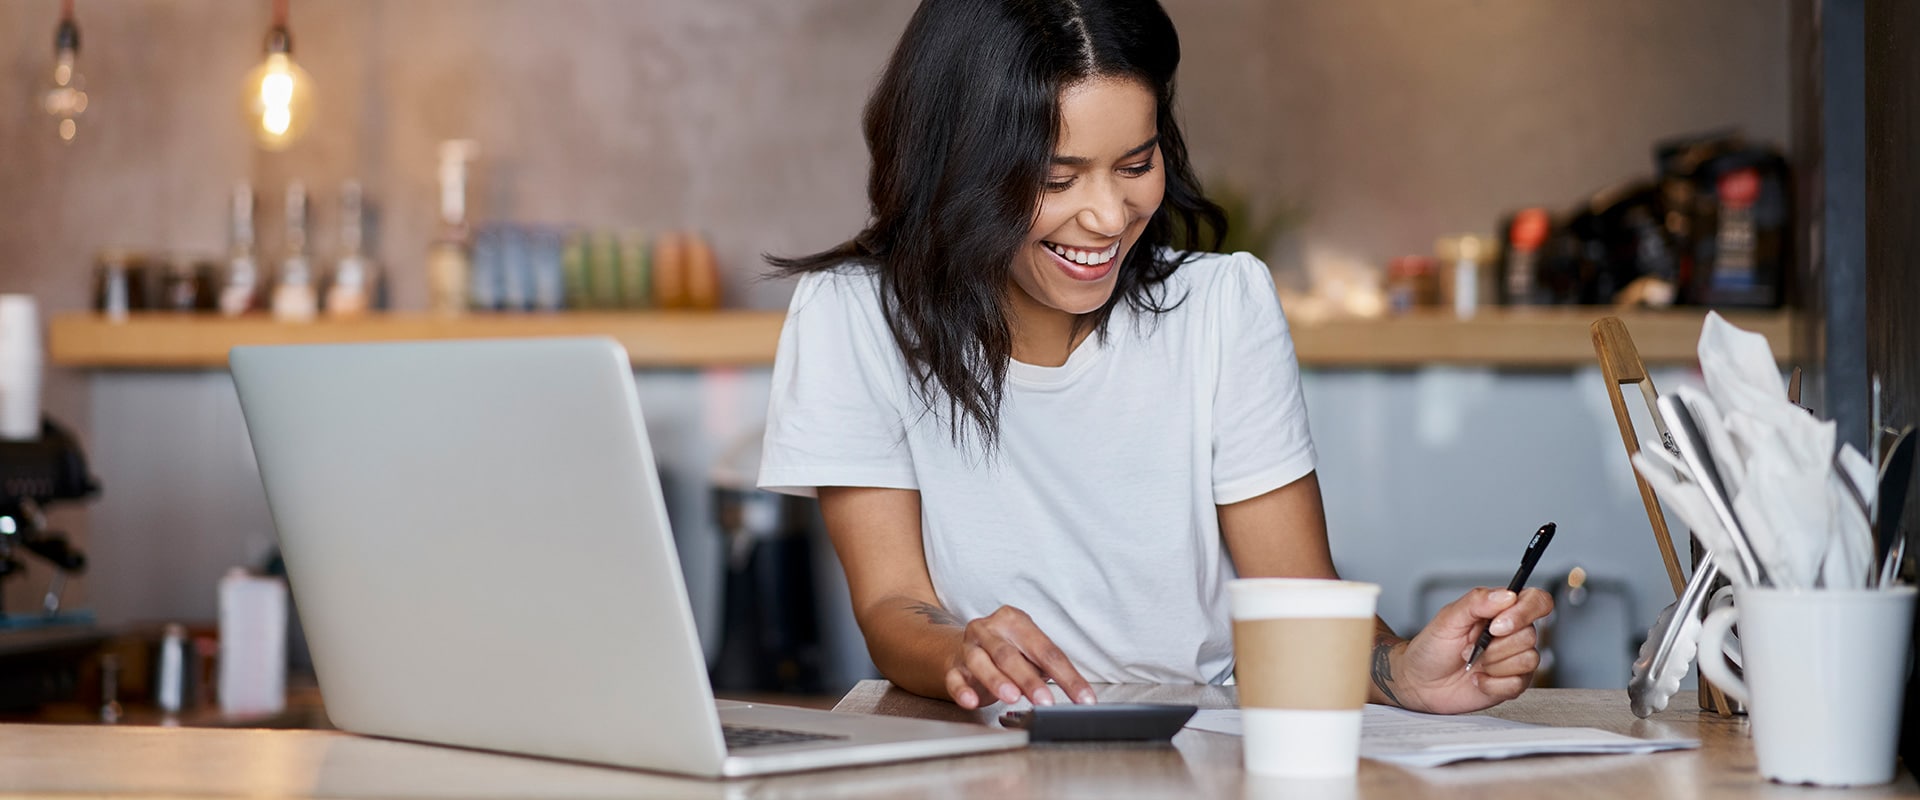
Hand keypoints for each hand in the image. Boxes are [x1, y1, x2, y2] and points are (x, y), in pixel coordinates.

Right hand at [946, 606, 1096, 709]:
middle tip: (1045, 700)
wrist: (964, 650)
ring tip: (1013, 697)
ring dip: (997, 681)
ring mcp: (969, 647)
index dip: (1067, 676)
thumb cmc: (1006, 652)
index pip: (1046, 650)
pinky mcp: (953, 667)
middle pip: (1011, 655)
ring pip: (982, 663)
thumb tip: (1075, 695)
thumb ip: (1046, 670)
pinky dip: (963, 692)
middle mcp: (989, 629)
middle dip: (1029, 679)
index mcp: (1015, 621)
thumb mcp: (1029, 653)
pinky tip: (972, 701)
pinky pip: (955, 679)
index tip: (1083, 698)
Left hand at [1390, 587, 1553, 713]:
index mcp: (1501, 612)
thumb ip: (1477, 601)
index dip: (1524, 612)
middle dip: (1495, 645)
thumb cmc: (1432, 647)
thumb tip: (1508, 595)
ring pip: (1528, 660)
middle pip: (1531, 635)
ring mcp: (1513, 660)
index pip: (1536, 601)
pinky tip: (1477, 680)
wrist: (1419, 681)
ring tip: (1473, 663)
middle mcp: (1512, 634)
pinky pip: (1518, 684)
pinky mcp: (1511, 684)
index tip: (1496, 625)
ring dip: (1493, 664)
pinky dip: (1492, 684)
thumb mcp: (1449, 618)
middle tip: (1471, 647)